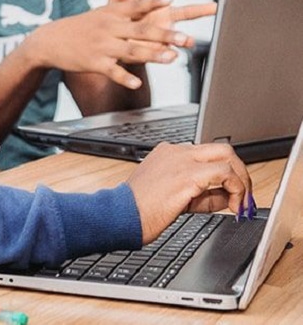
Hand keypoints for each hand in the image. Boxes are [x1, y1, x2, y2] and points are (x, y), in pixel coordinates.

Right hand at [29, 0, 187, 88]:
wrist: (49, 40)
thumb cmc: (81, 27)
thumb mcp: (101, 12)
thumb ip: (125, 5)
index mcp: (111, 13)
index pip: (136, 5)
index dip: (153, 1)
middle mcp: (108, 27)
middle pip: (141, 30)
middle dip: (165, 34)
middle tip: (185, 38)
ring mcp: (102, 45)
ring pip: (131, 50)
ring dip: (153, 55)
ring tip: (171, 58)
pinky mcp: (94, 63)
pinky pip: (112, 71)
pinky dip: (125, 77)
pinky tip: (136, 83)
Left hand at [109, 0, 216, 47]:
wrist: (113, 41)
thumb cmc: (117, 18)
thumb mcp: (117, 4)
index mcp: (156, 1)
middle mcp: (165, 16)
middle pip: (186, 12)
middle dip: (201, 10)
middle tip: (215, 7)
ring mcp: (165, 33)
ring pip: (180, 36)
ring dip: (185, 38)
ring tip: (188, 41)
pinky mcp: (159, 49)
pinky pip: (167, 52)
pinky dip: (170, 53)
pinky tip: (172, 55)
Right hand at [127, 142, 251, 243]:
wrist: (122, 215)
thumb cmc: (139, 210)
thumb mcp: (173, 197)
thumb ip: (200, 193)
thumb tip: (228, 198)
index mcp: (168, 154)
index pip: (207, 156)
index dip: (226, 175)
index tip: (232, 194)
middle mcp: (176, 151)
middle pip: (222, 150)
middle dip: (240, 173)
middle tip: (244, 196)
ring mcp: (182, 160)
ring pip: (228, 157)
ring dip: (242, 181)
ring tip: (242, 203)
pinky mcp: (189, 175)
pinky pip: (225, 173)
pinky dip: (238, 188)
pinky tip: (235, 205)